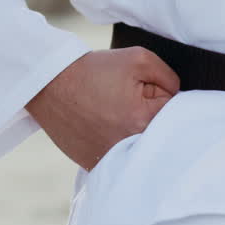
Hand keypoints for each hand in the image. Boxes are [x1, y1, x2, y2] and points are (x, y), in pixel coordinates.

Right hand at [26, 47, 179, 169]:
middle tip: (123, 102)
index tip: (139, 90)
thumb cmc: (91, 70)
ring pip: (141, 149)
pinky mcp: (96, 165)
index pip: (177, 112)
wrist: (46, 84)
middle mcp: (130, 146)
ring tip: (110, 114)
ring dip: (133, 134)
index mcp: (144, 120)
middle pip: (161, 135)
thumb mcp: (139, 58)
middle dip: (149, 117)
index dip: (159, 96)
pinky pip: (119, 160)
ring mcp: (111, 159)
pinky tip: (101, 129)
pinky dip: (115, 146)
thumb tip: (178, 98)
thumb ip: (170, 78)